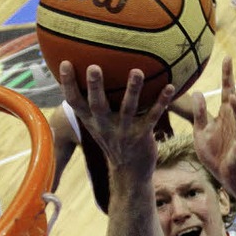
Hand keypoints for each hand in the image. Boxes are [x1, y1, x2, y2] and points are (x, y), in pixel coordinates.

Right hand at [59, 61, 173, 178]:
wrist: (129, 171)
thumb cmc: (113, 140)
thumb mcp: (97, 125)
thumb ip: (91, 104)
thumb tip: (84, 74)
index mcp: (92, 121)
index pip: (75, 102)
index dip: (68, 84)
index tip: (64, 63)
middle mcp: (105, 125)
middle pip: (97, 105)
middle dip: (95, 86)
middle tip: (93, 67)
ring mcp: (124, 131)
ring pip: (128, 108)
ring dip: (133, 90)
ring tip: (137, 71)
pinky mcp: (142, 135)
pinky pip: (152, 116)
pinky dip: (161, 102)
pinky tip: (170, 87)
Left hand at [192, 56, 235, 188]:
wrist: (226, 176)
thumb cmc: (215, 156)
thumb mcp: (201, 132)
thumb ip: (199, 114)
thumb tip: (198, 93)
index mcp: (225, 115)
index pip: (227, 90)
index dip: (227, 75)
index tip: (228, 57)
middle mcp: (235, 118)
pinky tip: (234, 100)